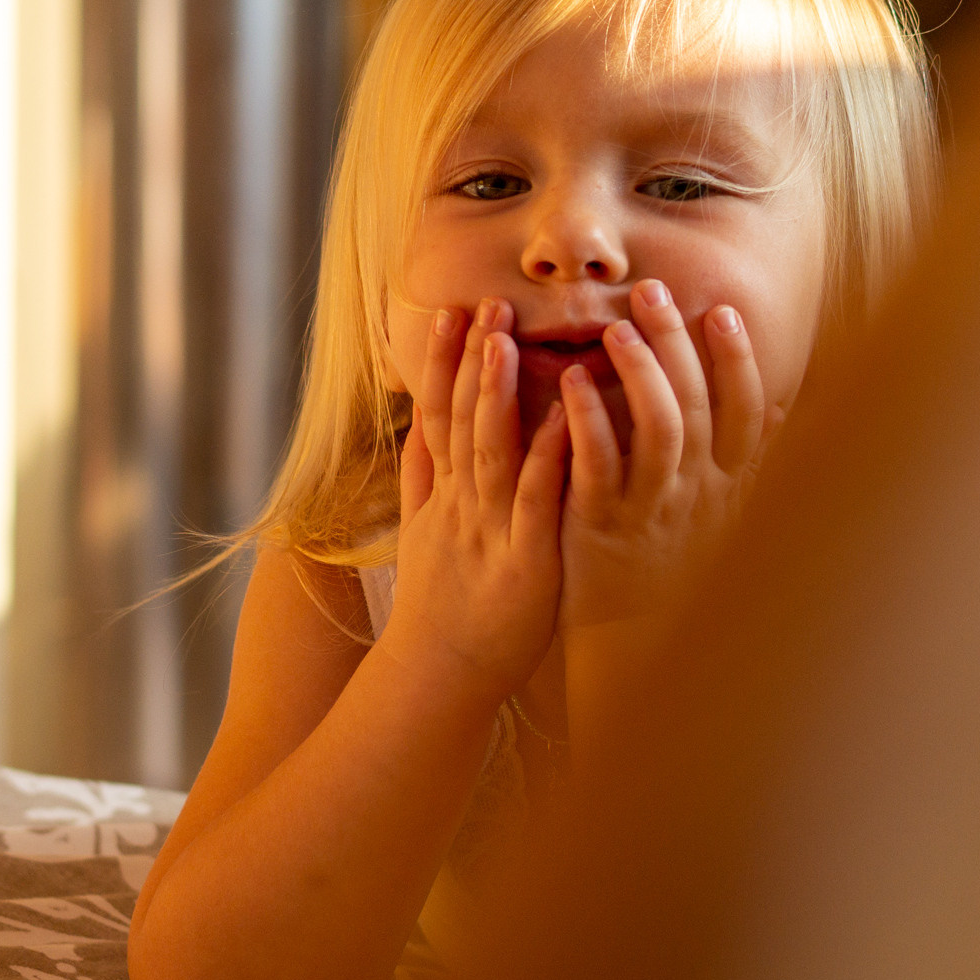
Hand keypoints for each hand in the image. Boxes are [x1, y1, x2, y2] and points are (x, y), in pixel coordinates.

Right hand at [387, 299, 568, 700]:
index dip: (442, 363)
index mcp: (443, 493)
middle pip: (461, 419)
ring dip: (496, 393)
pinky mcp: (523, 561)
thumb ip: (425, 475)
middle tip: (486, 302)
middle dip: (471, 359)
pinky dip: (546, 458)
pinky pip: (536, 500)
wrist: (440, 676)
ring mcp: (489, 529)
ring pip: (490, 449)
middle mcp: (461, 503)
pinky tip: (559, 419)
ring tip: (505, 339)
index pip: (438, 414)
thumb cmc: (443, 603)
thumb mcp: (424, 531)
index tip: (450, 312)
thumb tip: (419, 422)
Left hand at [558, 279, 780, 625]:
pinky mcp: (601, 524)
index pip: (744, 411)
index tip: (722, 312)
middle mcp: (697, 492)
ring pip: (659, 430)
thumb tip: (785, 406)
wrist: (624, 632)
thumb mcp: (719, 508)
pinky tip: (570, 382)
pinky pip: (599, 465)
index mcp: (727, 482)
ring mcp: (652, 509)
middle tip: (652, 292)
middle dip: (677, 344)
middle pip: (698, 407)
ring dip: (641, 373)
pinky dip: (587, 420)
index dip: (737, 361)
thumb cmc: (670, 554)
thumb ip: (747, 457)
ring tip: (618, 328)